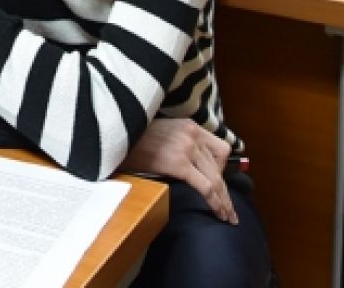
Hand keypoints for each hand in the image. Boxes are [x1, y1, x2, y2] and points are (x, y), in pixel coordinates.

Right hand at [122, 118, 238, 224]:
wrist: (113, 136)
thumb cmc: (132, 140)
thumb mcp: (162, 134)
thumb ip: (180, 144)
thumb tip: (190, 167)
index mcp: (189, 126)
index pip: (220, 148)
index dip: (222, 168)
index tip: (218, 183)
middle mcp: (192, 134)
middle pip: (219, 167)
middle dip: (225, 191)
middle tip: (230, 210)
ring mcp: (187, 148)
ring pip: (216, 179)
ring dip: (224, 201)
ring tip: (228, 217)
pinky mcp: (179, 163)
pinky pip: (206, 187)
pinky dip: (215, 203)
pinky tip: (218, 213)